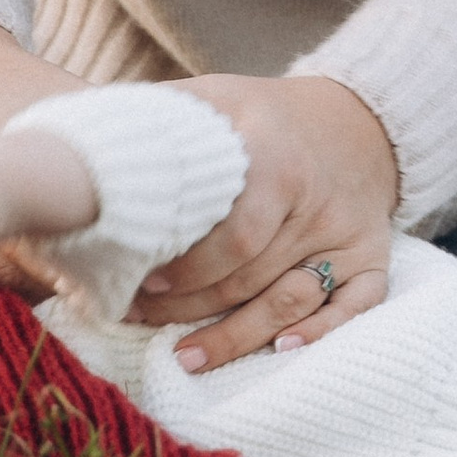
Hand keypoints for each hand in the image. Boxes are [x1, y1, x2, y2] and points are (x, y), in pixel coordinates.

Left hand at [135, 74, 398, 372]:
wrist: (356, 117)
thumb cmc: (263, 116)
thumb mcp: (214, 97)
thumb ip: (160, 119)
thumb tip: (83, 145)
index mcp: (274, 158)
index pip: (233, 235)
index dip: (185, 268)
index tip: (139, 282)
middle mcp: (316, 201)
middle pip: (249, 276)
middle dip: (189, 306)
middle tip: (139, 320)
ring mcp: (348, 233)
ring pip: (289, 300)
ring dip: (235, 335)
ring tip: (186, 358)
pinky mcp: (373, 256)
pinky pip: (355, 307)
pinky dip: (319, 333)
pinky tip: (280, 352)